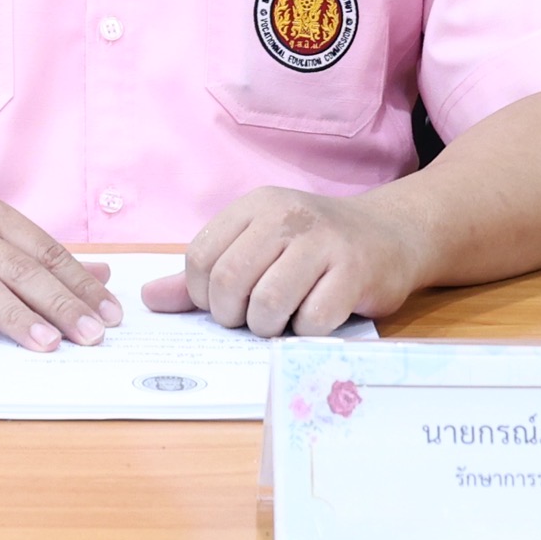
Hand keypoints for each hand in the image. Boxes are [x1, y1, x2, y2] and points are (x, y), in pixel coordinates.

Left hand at [142, 187, 426, 336]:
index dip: (201, 295)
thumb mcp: (258, 246)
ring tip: (282, 320)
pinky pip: (311, 320)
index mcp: (255, 206)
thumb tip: (149, 299)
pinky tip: (316, 318)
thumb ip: (205, 273)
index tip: (223, 303)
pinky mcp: (353, 271)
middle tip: (253, 317)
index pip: (199, 257)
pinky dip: (306, 332)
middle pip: (228, 282)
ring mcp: (322, 242)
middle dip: (233, 315)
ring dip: (268, 327)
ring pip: (267, 303)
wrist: (390, 234)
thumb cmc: (315, 247)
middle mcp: (286, 216)